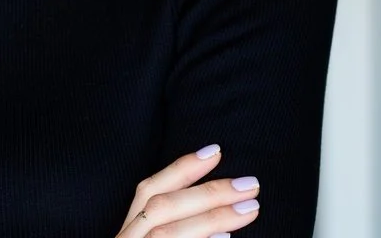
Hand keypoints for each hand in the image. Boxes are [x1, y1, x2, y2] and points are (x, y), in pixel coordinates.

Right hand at [113, 145, 260, 237]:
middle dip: (207, 192)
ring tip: (249, 209)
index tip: (216, 151)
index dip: (182, 168)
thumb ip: (178, 223)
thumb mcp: (158, 236)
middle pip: (162, 206)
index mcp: (130, 228)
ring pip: (167, 232)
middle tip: (250, 185)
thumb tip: (219, 200)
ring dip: (211, 218)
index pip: (150, 188)